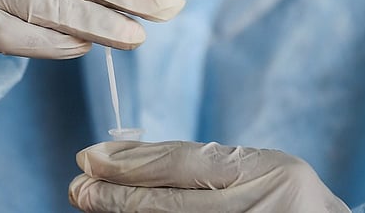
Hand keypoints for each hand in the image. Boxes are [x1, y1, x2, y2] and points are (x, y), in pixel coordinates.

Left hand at [69, 141, 349, 212]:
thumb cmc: (286, 199)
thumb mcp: (256, 169)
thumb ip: (203, 164)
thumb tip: (125, 160)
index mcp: (265, 173)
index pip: (184, 166)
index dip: (132, 162)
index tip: (89, 157)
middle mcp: (257, 207)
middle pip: (170, 205)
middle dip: (116, 196)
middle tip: (78, 187)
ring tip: (91, 203)